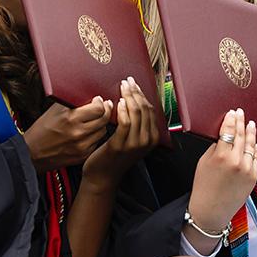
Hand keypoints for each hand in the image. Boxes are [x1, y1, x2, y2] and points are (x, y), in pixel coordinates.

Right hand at [23, 97, 112, 172]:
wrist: (31, 154)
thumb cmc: (40, 131)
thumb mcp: (54, 110)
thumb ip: (72, 102)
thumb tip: (88, 96)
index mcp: (70, 118)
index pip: (98, 108)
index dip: (100, 102)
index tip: (98, 100)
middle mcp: (78, 133)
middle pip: (104, 119)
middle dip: (105, 110)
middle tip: (103, 107)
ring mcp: (81, 146)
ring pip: (103, 130)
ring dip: (101, 124)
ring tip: (93, 120)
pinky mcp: (82, 156)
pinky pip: (97, 142)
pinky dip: (94, 136)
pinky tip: (87, 132)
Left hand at [81, 76, 159, 192]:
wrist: (103, 175)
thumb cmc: (115, 155)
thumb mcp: (131, 138)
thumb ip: (137, 123)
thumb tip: (135, 100)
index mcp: (153, 137)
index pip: (151, 109)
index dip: (142, 94)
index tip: (134, 83)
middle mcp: (147, 140)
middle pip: (144, 109)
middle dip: (136, 92)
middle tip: (127, 81)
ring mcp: (134, 144)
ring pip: (136, 113)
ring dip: (129, 97)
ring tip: (122, 87)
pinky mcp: (120, 145)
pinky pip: (125, 123)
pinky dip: (123, 110)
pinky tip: (118, 102)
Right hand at [185, 109, 256, 253]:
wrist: (211, 210)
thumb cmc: (203, 187)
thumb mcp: (204, 162)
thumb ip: (215, 148)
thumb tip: (224, 137)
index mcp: (221, 156)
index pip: (228, 131)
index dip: (231, 120)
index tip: (232, 113)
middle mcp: (236, 161)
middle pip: (240, 136)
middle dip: (241, 123)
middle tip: (241, 113)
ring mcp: (247, 170)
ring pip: (251, 146)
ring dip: (251, 133)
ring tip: (251, 124)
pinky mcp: (253, 178)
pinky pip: (256, 159)